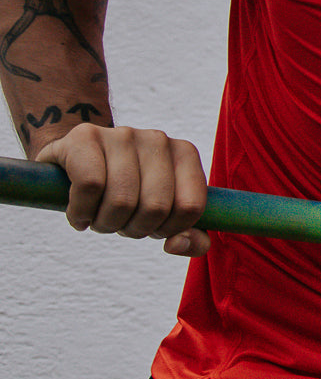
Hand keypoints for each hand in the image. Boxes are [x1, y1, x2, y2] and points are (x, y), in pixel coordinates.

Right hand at [34, 123, 209, 256]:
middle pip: (156, 208)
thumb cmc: (124, 192)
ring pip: (122, 200)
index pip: (190, 207)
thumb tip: (178, 244)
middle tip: (119, 224)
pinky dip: (81, 212)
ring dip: (105, 224)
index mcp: (185, 154)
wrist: (72, 162)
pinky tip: (79, 214)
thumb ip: (188, 236)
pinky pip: (90, 185)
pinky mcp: (85, 136)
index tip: (151, 228)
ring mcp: (122, 134)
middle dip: (134, 230)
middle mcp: (158, 139)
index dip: (168, 230)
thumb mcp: (160, 214)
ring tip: (97, 218)